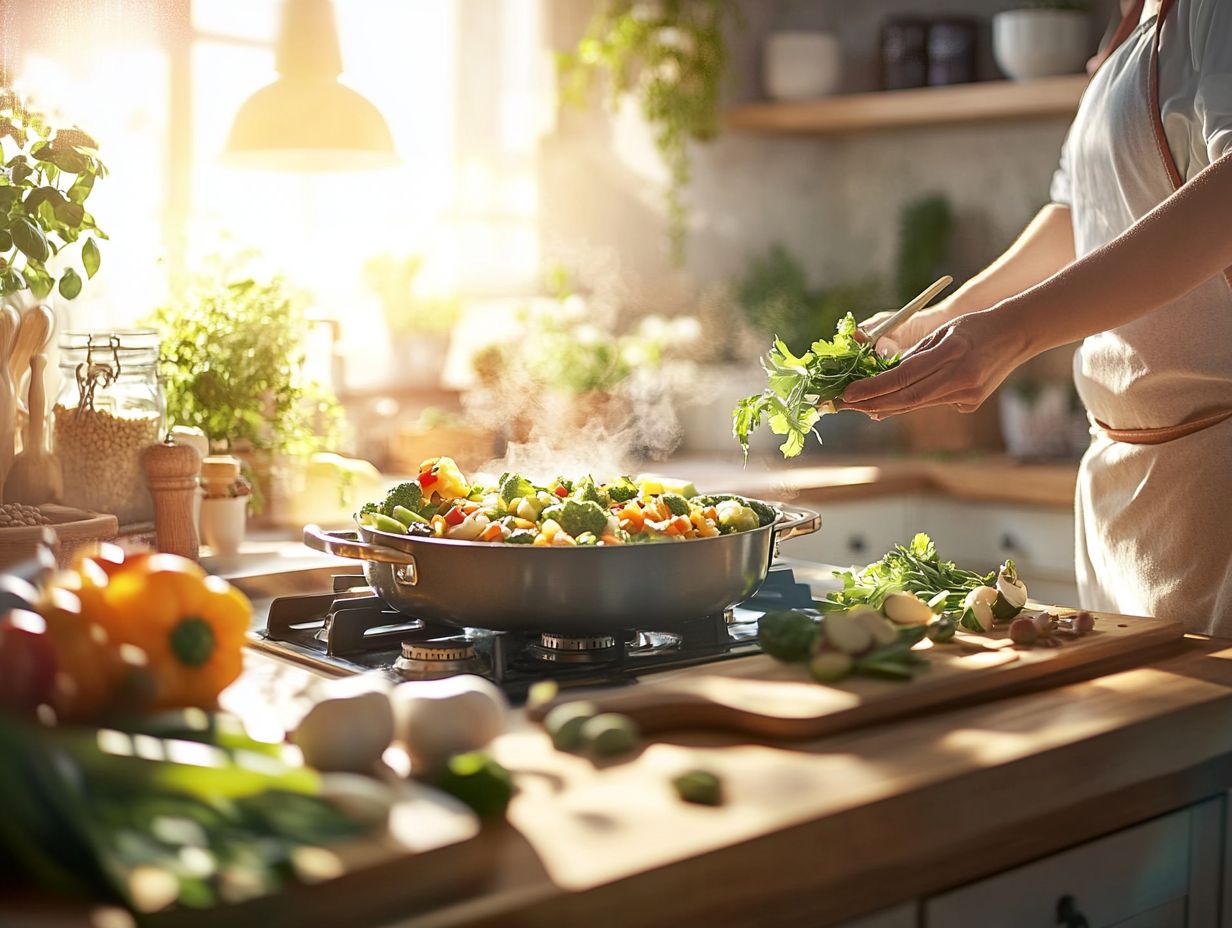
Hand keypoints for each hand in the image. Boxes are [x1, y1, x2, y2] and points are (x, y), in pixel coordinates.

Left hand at [841, 309, 1027, 417]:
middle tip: (844, 405)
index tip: (848, 394)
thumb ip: (914, 356)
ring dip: (886, 405)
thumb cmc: (974, 326)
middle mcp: (961, 378)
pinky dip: (911, 400)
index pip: (903, 376)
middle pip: (907, 398)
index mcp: (952, 353)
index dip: (872, 388)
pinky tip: (893, 401)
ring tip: (860, 405)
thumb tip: (881, 377)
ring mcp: (968, 394)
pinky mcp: (970, 403)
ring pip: (917, 404)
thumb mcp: (941, 333)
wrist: (1017, 333)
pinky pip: (932, 403)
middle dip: (872, 403)